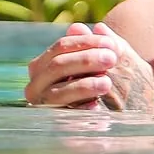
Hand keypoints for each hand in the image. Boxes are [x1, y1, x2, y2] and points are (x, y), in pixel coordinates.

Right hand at [25, 21, 153, 114]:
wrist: (116, 117)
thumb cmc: (108, 80)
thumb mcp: (107, 59)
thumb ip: (97, 43)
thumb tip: (79, 27)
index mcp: (44, 64)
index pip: (61, 46)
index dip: (86, 43)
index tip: (112, 44)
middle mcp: (36, 85)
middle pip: (57, 66)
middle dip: (86, 60)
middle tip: (112, 59)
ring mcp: (42, 107)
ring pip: (59, 92)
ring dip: (84, 85)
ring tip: (107, 84)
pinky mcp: (52, 126)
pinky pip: (63, 117)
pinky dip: (80, 110)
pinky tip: (97, 107)